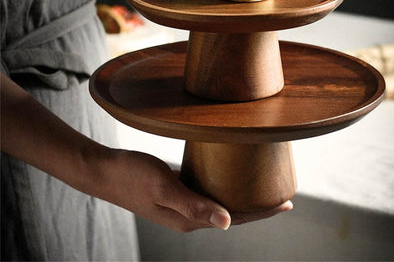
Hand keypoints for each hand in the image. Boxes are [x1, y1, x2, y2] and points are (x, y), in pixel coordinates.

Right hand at [95, 149, 291, 231]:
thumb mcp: (164, 187)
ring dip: (241, 196)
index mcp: (189, 219)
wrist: (106, 170)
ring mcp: (181, 204)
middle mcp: (188, 215)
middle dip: (257, 207)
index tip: (287, 204)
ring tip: (260, 185)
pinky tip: (227, 175)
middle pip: (231, 213)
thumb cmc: (132, 176)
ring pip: (220, 202)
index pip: (235, 218)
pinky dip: (222, 186)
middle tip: (280, 194)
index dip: (262, 213)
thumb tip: (227, 223)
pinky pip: (206, 191)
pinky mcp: (176, 191)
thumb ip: (194, 205)